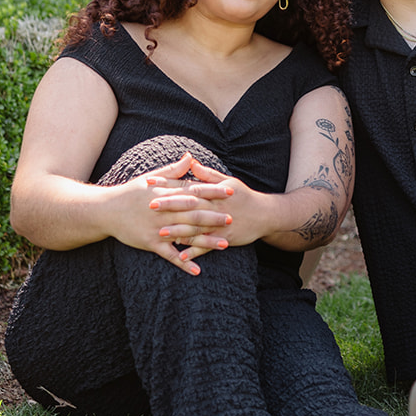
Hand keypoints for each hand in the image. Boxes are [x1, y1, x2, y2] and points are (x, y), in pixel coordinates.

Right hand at [112, 154, 235, 273]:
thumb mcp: (151, 178)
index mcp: (166, 194)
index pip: (194, 191)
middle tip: (232, 219)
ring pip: (186, 236)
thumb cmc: (130, 193)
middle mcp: (164, 212)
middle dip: (214, 217)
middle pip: (193, 214)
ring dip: (206, 241)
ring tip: (225, 244)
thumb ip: (173, 170)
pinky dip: (183, 263)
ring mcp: (158, 229)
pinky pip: (170, 255)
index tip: (231, 191)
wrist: (105, 211)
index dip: (214, 192)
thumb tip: (191, 156)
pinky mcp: (150, 243)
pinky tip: (197, 270)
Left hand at [141, 154, 271, 264]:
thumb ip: (207, 174)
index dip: (168, 184)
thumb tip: (190, 161)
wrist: (266, 214)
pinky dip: (194, 251)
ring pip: (196, 227)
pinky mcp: (224, 239)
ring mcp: (220, 224)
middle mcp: (215, 207)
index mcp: (213, 191)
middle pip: (189, 205)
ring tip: (161, 233)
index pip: (186, 185)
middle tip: (150, 205)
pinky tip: (181, 255)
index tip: (150, 183)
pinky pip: (207, 246)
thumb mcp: (228, 181)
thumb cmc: (245, 196)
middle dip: (170, 205)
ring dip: (178, 230)